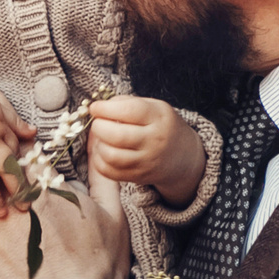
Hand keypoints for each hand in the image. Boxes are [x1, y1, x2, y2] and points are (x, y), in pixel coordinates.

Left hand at [89, 95, 205, 206]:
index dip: (105, 108)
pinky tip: (104, 151)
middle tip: (98, 123)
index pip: (129, 111)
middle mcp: (154, 141)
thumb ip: (128, 102)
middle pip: (116, 135)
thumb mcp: (154, 107)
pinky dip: (99, 160)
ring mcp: (146, 161)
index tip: (95, 107)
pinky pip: (109, 171)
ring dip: (98, 145)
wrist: (183, 156)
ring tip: (102, 138)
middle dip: (98, 126)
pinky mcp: (138, 176)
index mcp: (159, 117)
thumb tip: (100, 107)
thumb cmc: (161, 126)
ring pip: (111, 156)